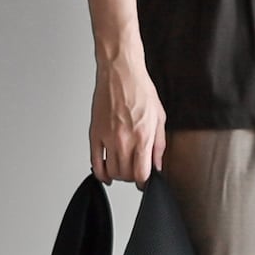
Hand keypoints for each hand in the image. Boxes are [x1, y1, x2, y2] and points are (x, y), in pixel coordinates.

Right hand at [89, 52, 166, 189]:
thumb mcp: (159, 117)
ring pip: (111, 171)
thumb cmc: (140, 90)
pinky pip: (95, 162)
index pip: (142, 174)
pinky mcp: (95, 134)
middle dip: (132, 177)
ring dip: (118, 175)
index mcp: (143, 137)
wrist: (120, 72)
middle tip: (135, 171)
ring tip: (123, 168)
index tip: (145, 181)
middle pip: (126, 175)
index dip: (144, 181)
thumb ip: (159, 145)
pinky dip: (100, 172)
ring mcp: (107, 138)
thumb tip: (157, 165)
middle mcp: (124, 140)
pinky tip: (106, 173)